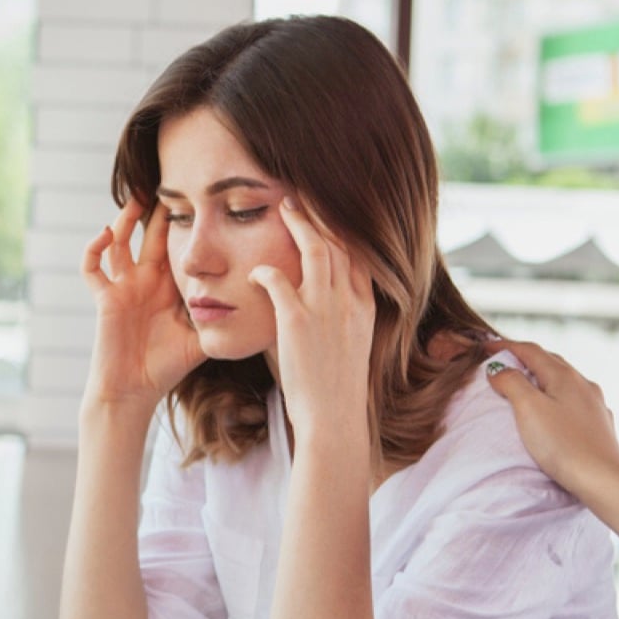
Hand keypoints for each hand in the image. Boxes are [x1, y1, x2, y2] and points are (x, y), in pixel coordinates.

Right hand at [80, 199, 205, 411]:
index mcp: (168, 286)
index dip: (186, 224)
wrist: (134, 391)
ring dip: (124, 220)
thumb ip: (223, 320)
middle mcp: (145, 281)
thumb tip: (260, 306)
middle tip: (168, 183)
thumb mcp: (201, 339)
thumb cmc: (166, 368)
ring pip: (119, 243)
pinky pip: (92, 268)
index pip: (178, 246)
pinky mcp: (105, 299)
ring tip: (136, 199)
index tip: (202, 201)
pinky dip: (93, 249)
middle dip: (158, 210)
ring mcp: (123, 287)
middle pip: (151, 235)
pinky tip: (105, 233)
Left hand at [249, 198, 375, 438]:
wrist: (334, 419)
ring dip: (298, 225)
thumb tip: (319, 303)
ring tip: (283, 209)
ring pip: (316, 251)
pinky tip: (254, 273)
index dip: (344, 229)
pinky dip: (264, 272)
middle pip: (339, 243)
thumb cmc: (336, 389)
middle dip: (321, 215)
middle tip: (301, 199)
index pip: (359, 254)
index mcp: (364, 307)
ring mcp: (325, 310)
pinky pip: (278, 282)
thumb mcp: (349, 346)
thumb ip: (339, 318)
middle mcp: (349, 302)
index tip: (329, 212)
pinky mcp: (297, 323)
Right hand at [484, 339, 618, 496]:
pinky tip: (556, 408)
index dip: (506, 346)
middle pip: (550, 361)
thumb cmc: (562, 444)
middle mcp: (583, 384)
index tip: (485, 347)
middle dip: (525, 358)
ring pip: (564, 381)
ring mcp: (594, 404)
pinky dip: (557, 396)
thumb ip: (512, 383)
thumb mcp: (529, 409)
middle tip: (503, 363)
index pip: (531, 350)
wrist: (601, 479)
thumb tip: (499, 369)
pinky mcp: (599, 424)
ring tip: (526, 384)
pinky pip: (574, 400)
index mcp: (564, 376)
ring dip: (542, 377)